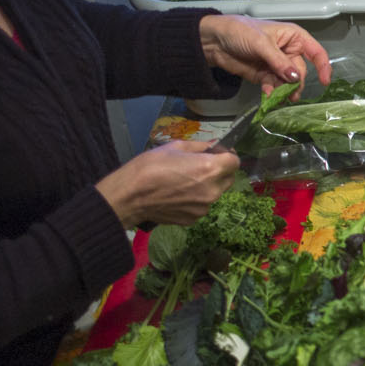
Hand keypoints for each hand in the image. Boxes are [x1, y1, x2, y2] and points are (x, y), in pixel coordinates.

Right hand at [96, 139, 241, 227]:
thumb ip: (200, 147)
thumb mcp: (175, 147)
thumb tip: (214, 145)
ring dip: (206, 186)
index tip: (216, 153)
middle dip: (219, 170)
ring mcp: (204, 207)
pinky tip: (177, 195)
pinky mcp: (193, 219)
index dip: (227, 154)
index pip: (234, 161)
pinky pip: (201, 206)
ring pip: (214, 193)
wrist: (129, 196)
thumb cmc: (150, 167)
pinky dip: (195, 199)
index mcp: (211, 169)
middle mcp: (213, 190)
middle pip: (228, 178)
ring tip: (184, 181)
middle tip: (200, 165)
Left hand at [199, 15, 331, 93]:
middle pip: (301, 71)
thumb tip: (296, 78)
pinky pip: (275, 87)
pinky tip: (267, 96)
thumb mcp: (261, 43)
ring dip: (284, 91)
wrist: (213, 41)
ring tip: (278, 98)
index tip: (324, 82)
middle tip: (290, 93)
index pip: (316, 52)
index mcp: (294, 37)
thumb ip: (279, 61)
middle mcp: (289, 51)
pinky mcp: (265, 76)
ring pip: (288, 82)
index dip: (323, 66)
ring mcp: (277, 65)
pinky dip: (273, 93)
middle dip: (296, 83)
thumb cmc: (240, 31)